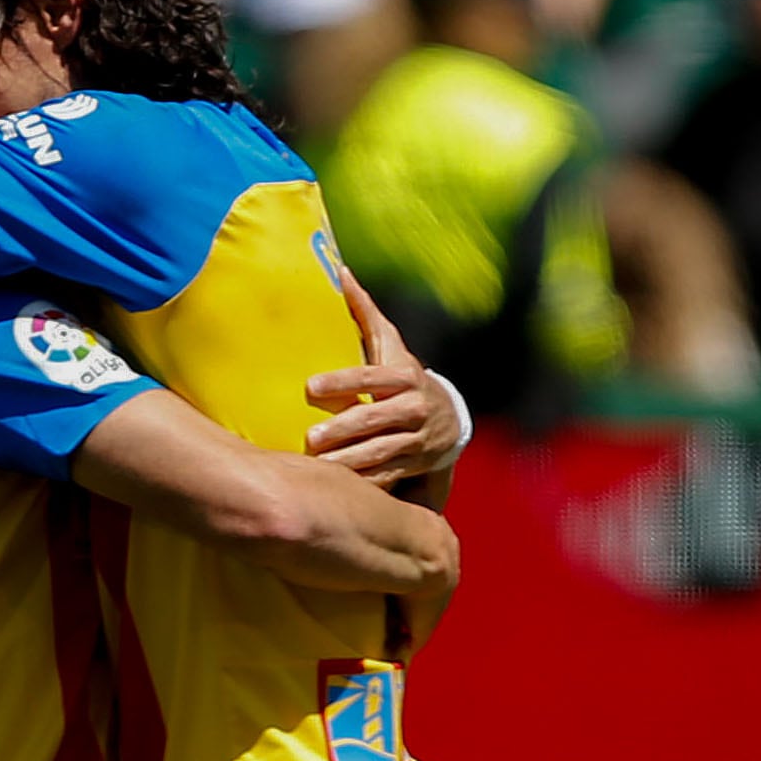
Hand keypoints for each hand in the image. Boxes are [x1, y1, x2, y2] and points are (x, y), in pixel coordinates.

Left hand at [304, 270, 465, 481]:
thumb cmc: (405, 377)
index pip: (370, 378)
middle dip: (343, 429)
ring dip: (350, 460)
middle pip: (374, 419)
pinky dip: (366, 482)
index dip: (342, 382)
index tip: (310, 388)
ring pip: (381, 451)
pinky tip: (340, 487)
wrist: (450, 417)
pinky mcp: (416, 463)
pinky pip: (388, 475)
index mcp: (404, 376)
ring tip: (320, 464)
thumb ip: (364, 313)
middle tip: (311, 439)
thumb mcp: (392, 345)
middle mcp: (414, 407)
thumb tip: (342, 272)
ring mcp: (417, 439)